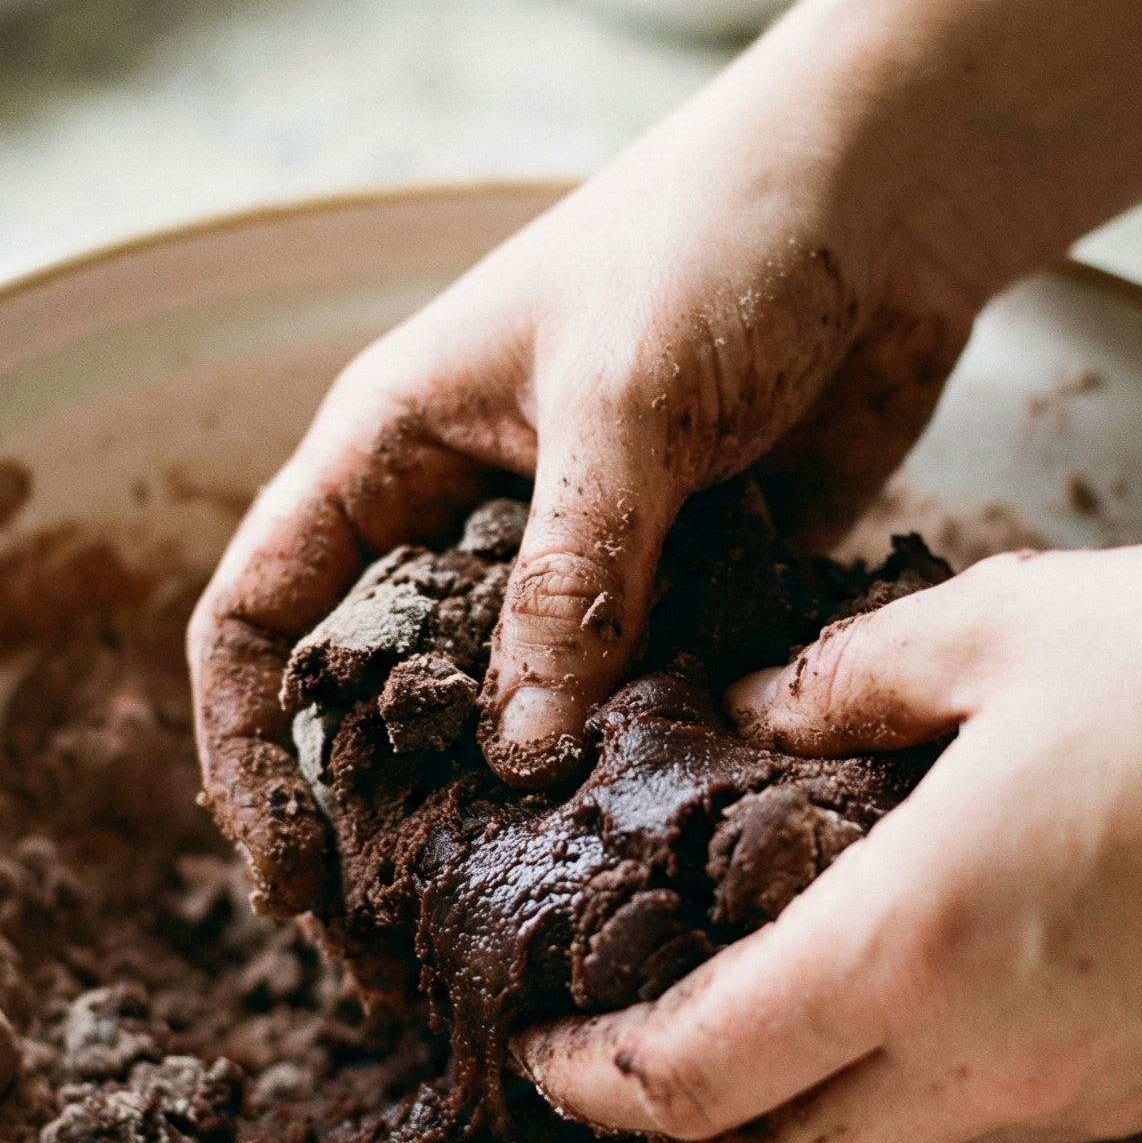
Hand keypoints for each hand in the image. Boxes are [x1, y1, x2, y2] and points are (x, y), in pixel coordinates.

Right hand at [186, 61, 978, 914]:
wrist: (892, 191)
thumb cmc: (716, 240)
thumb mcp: (624, 404)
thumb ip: (571, 577)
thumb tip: (519, 759)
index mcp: (391, 456)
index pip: (260, 619)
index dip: (249, 750)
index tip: (295, 875)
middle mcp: (469, 522)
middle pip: (392, 701)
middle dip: (396, 820)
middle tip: (427, 952)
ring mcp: (582, 566)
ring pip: (526, 721)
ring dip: (537, 813)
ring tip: (562, 924)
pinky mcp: (689, 592)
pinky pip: (649, 707)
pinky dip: (657, 770)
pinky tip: (681, 844)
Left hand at [515, 544, 1141, 1142]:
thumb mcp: (1008, 626)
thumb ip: (852, 673)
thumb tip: (757, 702)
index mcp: (907, 941)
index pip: (697, 1073)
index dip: (597, 1080)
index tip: (545, 1052)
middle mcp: (977, 1054)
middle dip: (680, 1137)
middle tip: (630, 1064)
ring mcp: (1070, 1093)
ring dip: (793, 1134)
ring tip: (756, 1043)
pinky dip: (908, 1116)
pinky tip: (910, 1019)